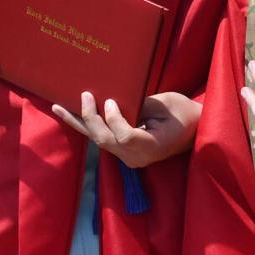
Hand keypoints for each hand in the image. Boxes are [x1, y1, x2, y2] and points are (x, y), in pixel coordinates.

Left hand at [52, 90, 201, 168]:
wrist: (195, 130)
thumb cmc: (184, 114)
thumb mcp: (165, 104)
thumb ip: (139, 106)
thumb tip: (112, 101)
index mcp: (152, 147)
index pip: (123, 137)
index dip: (113, 120)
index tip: (110, 101)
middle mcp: (137, 158)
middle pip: (105, 141)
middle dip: (90, 119)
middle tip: (82, 96)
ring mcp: (130, 158)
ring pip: (99, 142)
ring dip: (80, 123)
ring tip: (59, 107)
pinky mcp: (125, 153)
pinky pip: (104, 140)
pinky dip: (89, 127)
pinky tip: (72, 115)